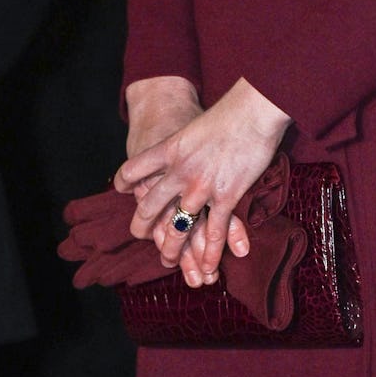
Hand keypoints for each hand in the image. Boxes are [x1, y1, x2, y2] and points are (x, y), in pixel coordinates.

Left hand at [115, 77, 291, 287]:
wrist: (254, 110)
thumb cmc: (231, 111)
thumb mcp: (196, 125)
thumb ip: (187, 142)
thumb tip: (187, 150)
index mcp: (170, 148)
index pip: (135, 168)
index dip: (125, 180)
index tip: (122, 188)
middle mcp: (179, 171)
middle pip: (150, 205)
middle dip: (143, 225)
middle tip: (141, 236)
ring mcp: (200, 187)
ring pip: (178, 227)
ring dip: (173, 249)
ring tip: (169, 261)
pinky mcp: (225, 197)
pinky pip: (213, 232)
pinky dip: (210, 252)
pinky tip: (208, 266)